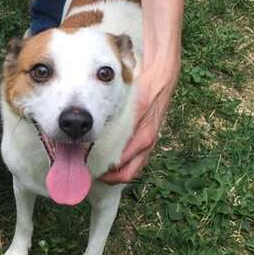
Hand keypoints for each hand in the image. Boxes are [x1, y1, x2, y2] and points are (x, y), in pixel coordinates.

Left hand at [100, 61, 178, 183]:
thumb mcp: (136, 104)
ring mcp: (149, 141)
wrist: (163, 76)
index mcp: (143, 138)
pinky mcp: (148, 135)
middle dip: (110, 178)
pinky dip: (123, 161)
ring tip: (97, 168)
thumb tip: (105, 138)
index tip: (89, 172)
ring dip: (116, 171)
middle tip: (91, 175)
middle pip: (128, 174)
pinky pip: (135, 157)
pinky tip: (110, 156)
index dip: (106, 175)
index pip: (124, 168)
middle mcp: (147, 144)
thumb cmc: (149, 87)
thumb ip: (125, 121)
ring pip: (132, 167)